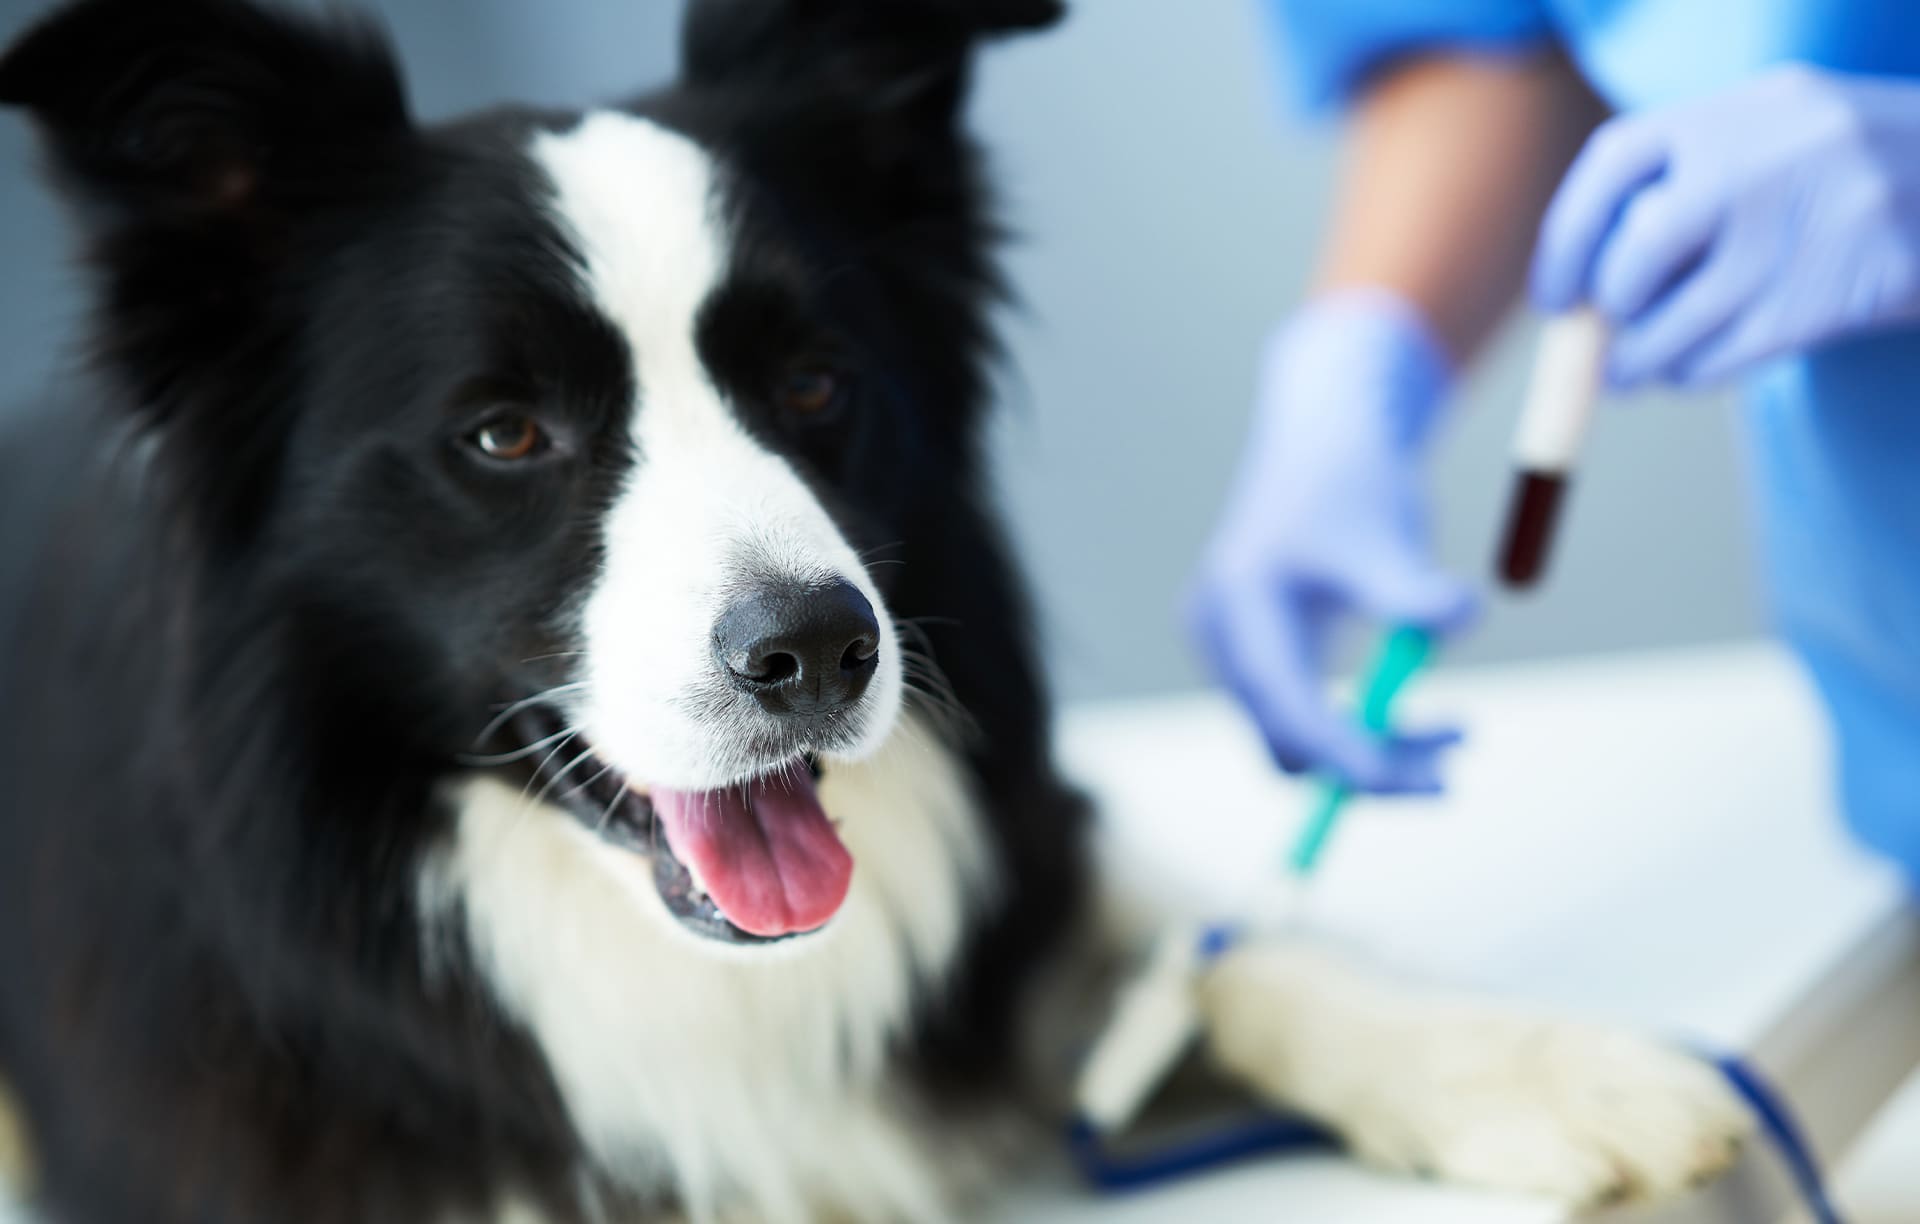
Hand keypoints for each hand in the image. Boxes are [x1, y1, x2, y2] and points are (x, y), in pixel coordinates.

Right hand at [1186, 291, 1474, 793]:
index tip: (1412, 781)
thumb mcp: (1386, 532)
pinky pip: (1305, 716)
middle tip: (1452, 769)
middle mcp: (1223, 637)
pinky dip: (1362, 726)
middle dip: (1369, 763)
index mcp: (1241, 604)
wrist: (1324, 439)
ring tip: (1458, 731)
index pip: (1287, 706)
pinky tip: (1414, 708)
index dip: (1345, 754)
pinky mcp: (1259, 656)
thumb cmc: (1353, 480)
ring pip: (1300, 737)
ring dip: (1375, 747)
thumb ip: (1413, 584)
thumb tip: (1463, 619)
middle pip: (1287, 741)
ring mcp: (1234, 651)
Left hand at [1534, 65, 1919, 385]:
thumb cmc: (1849, 173)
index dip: (1565, 237)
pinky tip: (1683, 372)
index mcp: (1743, 109)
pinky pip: (1729, 352)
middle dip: (1609, 302)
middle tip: (1600, 333)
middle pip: (1641, 246)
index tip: (1552, 294)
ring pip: (1682, 316)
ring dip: (1638, 358)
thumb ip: (1691, 179)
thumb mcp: (1779, 135)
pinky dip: (1691, 371)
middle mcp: (1769, 158)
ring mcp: (1805, 226)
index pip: (1616, 160)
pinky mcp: (1832, 294)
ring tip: (1626, 374)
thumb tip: (1584, 279)